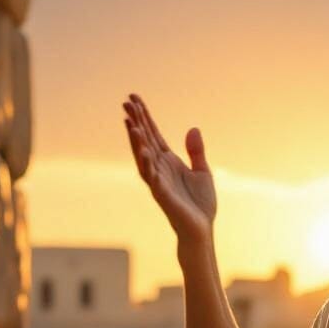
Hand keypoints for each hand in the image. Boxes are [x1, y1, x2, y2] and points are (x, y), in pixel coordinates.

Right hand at [123, 94, 216, 245]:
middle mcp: (159, 168)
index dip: (145, 117)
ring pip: (143, 155)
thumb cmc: (201, 204)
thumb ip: (196, 151)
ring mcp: (158, 180)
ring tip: (129, 122)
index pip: (153, 134)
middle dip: (136, 121)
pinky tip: (142, 148)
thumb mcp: (202, 172)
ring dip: (135, 139)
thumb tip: (193, 128)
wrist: (202, 229)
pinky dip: (146, 161)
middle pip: (144, 140)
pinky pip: (151, 175)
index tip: (135, 98)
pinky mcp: (161, 193)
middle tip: (126, 102)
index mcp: (168, 161)